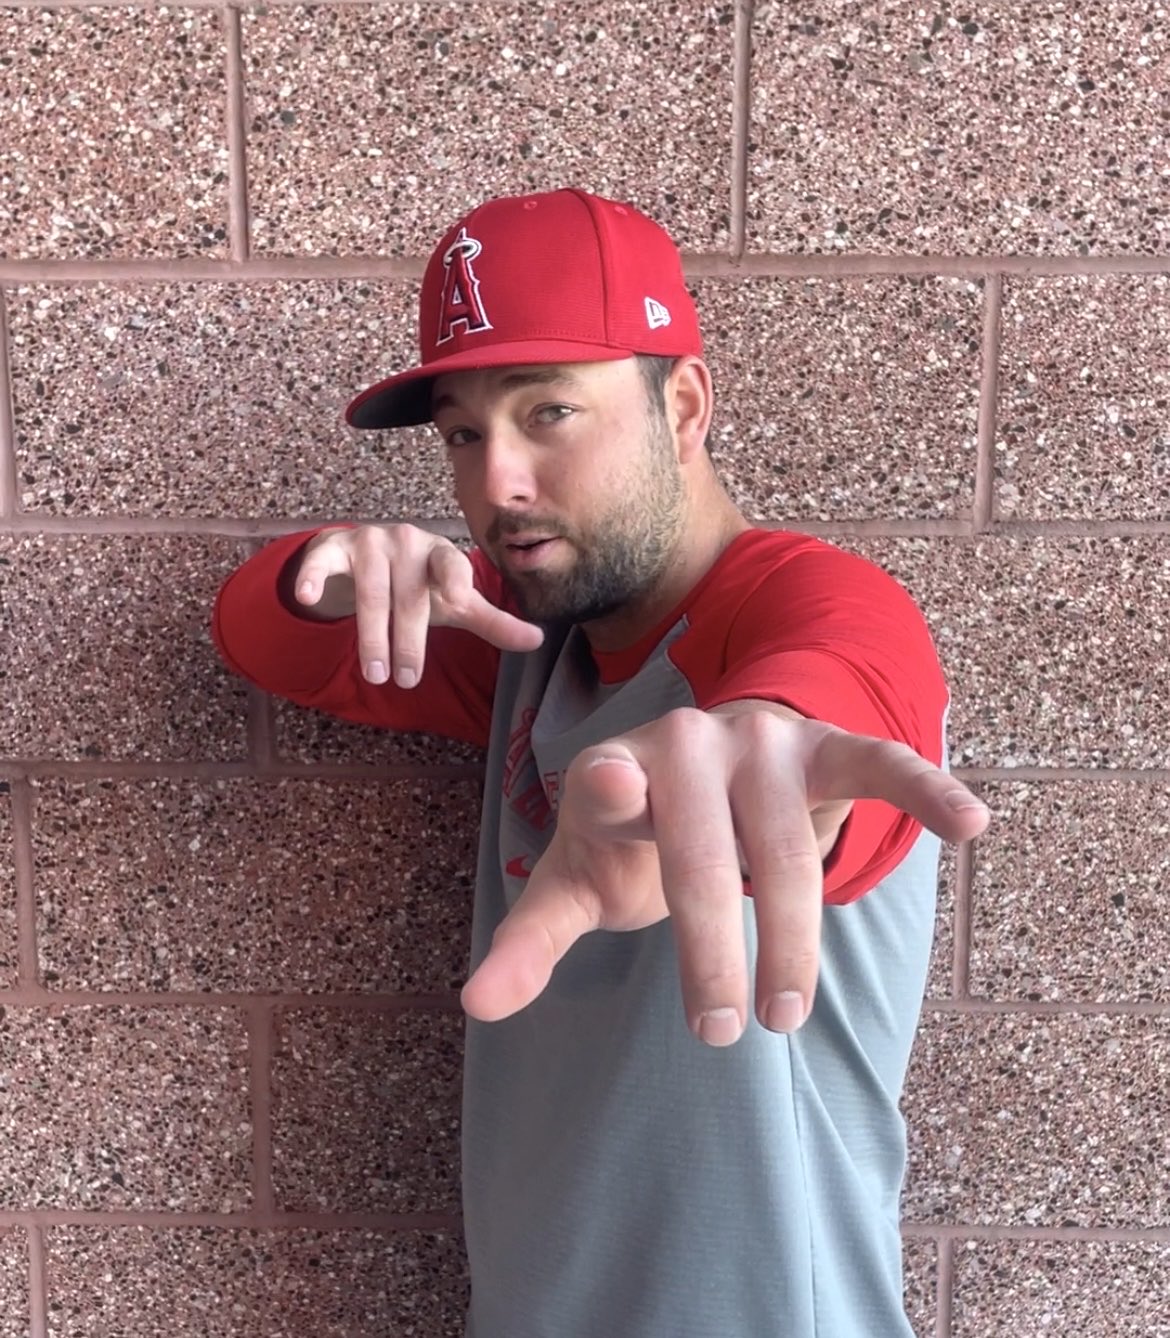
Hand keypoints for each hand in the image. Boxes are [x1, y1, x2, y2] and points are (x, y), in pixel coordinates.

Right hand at [292, 524, 542, 686]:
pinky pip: (322, 561)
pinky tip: (307, 596)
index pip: (452, 567)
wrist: (363, 559)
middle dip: (409, 641)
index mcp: (441, 554)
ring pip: (371, 593)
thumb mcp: (453, 603)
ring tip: (375, 672)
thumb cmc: (418, 584)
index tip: (460, 600)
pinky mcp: (334, 546)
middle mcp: (407, 542)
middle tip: (407, 680)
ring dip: (372, 635)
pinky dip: (313, 577)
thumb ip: (492, 621)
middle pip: (410, 597)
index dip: (456, 581)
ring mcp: (369, 542)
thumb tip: (539, 641)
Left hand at [461, 706, 989, 1044]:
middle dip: (711, 950)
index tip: (609, 784)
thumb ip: (534, 938)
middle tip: (717, 1032)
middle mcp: (689, 743)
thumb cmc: (637, 833)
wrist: (702, 764)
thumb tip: (474, 1005)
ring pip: (787, 849)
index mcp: (618, 769)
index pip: (606, 782)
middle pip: (705, 854)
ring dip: (790, 941)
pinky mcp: (826, 746)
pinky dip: (925, 791)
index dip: (609, 785)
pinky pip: (880, 765)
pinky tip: (971, 822)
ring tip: (784, 1017)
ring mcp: (763, 741)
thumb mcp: (581, 880)